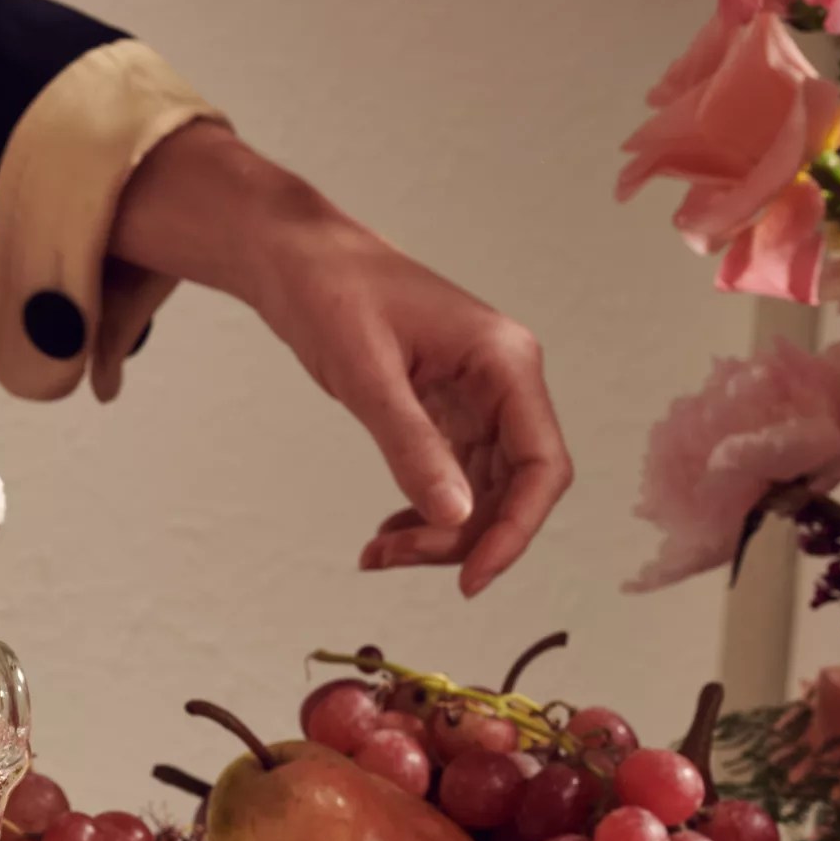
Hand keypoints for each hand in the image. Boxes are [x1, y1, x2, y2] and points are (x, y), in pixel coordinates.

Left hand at [109, 123, 573, 594]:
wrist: (296, 259)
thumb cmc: (332, 293)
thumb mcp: (367, 374)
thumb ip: (412, 446)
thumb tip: (455, 517)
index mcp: (506, 362)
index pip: (542, 465)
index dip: (516, 531)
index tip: (469, 581)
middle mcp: (504, 383)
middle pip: (515, 489)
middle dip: (462, 538)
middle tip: (390, 559)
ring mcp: (478, 400)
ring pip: (483, 492)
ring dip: (439, 535)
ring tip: (376, 553)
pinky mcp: (446, 413)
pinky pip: (454, 480)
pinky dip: (425, 514)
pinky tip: (387, 533)